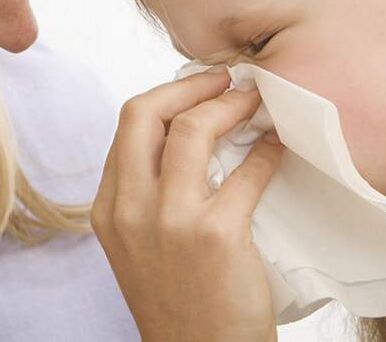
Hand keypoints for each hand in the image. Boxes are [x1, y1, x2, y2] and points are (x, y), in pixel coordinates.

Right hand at [91, 68, 283, 341]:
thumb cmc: (179, 304)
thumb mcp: (139, 248)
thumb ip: (147, 197)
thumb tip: (186, 139)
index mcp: (107, 210)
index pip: (126, 127)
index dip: (165, 97)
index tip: (196, 90)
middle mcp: (129, 210)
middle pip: (146, 113)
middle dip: (190, 86)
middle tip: (225, 80)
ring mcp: (169, 221)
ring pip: (192, 129)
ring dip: (229, 105)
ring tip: (255, 102)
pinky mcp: (215, 235)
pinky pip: (246, 171)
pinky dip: (267, 150)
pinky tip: (277, 147)